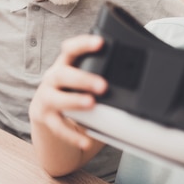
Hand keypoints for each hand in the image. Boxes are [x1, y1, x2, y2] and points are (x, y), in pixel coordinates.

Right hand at [29, 35, 107, 175]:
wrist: (46, 115)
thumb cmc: (72, 92)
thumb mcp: (82, 80)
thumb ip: (101, 76)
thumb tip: (138, 76)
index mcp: (64, 65)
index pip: (70, 49)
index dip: (83, 44)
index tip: (101, 43)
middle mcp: (52, 79)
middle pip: (62, 74)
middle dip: (83, 78)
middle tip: (103, 86)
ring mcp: (46, 98)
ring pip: (56, 98)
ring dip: (74, 100)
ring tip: (91, 104)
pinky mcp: (45, 118)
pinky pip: (58, 127)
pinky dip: (72, 135)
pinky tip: (86, 140)